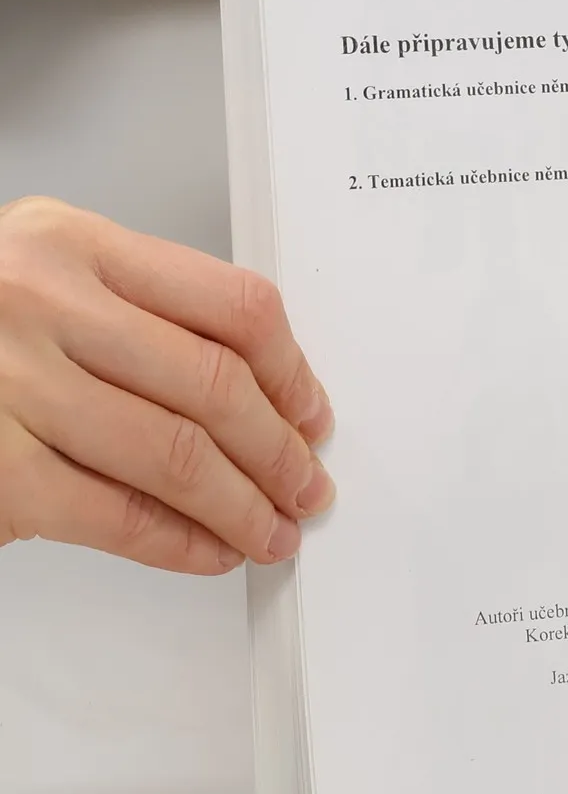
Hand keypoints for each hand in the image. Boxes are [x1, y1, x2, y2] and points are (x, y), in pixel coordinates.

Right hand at [0, 197, 332, 574]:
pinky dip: (178, 542)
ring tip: (269, 530)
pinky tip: (207, 551)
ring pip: (177, 455)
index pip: (232, 305)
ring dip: (242, 506)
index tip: (311, 414)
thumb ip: (134, 309)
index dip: (293, 373)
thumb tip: (257, 390)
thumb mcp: (39, 273)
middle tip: (304, 485)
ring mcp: (9, 384)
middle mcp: (40, 302)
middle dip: (279, 450)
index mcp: (71, 242)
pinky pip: (115, 514)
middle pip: (216, 386)